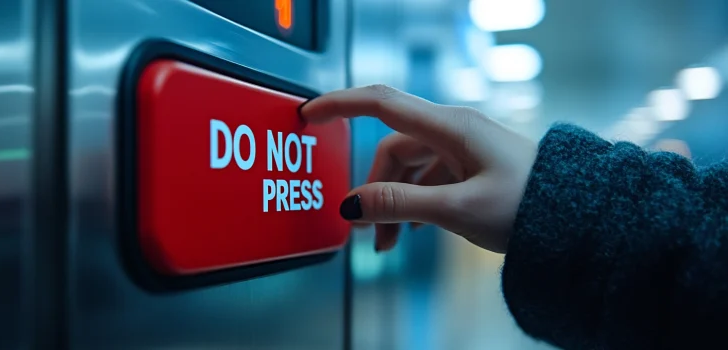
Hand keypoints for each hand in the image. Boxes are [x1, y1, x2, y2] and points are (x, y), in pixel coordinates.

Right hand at [299, 85, 537, 252]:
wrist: (579, 218)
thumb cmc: (530, 206)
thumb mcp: (458, 209)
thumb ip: (400, 204)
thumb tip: (352, 205)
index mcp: (450, 127)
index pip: (381, 103)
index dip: (339, 105)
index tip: (309, 115)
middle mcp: (454, 131)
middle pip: (392, 148)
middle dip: (373, 188)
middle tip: (367, 231)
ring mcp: (464, 148)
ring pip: (410, 167)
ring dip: (393, 201)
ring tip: (390, 242)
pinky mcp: (472, 166)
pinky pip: (429, 178)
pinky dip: (414, 201)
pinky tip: (413, 228)